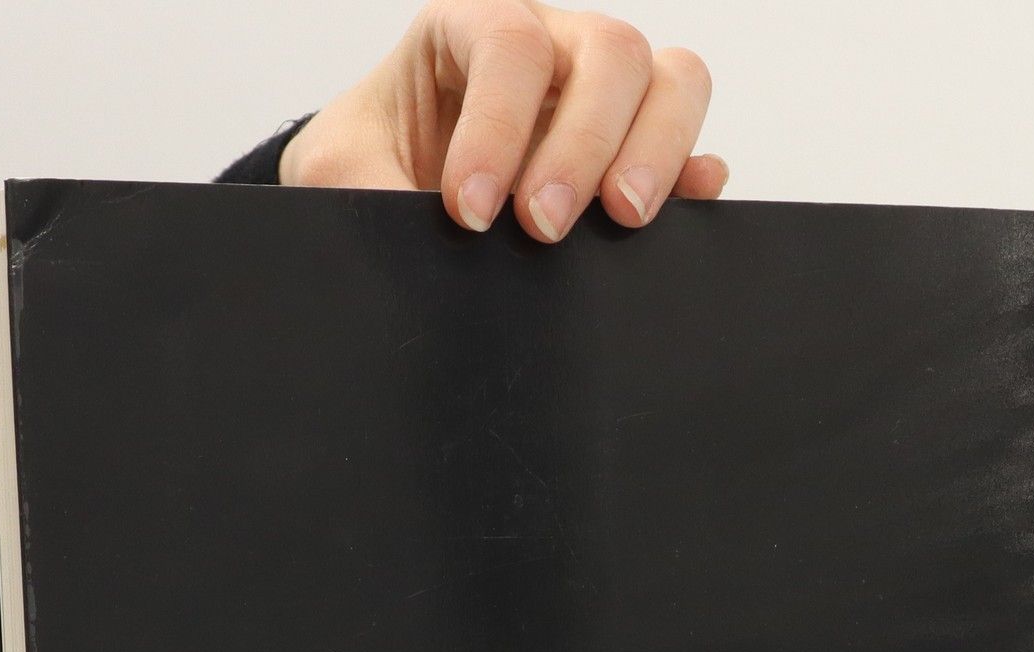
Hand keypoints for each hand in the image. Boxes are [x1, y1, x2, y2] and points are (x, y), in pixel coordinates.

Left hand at [278, 1, 725, 241]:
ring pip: (670, 79)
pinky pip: (692, 145)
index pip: (510, 43)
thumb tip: (422, 241)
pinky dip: (694, 177)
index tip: (467, 213)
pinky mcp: (635, 153)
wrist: (380, 188)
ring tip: (621, 219)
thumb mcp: (339, 169)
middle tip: (543, 226)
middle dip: (583, 145)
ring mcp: (602, 97)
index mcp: (470, 27)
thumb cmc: (366, 159)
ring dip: (655, 150)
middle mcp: (551, 46)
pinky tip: (683, 209)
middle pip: (610, 51)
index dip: (497, 128)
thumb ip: (369, 191)